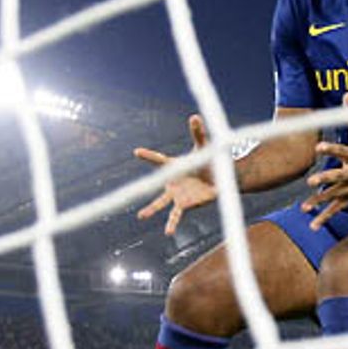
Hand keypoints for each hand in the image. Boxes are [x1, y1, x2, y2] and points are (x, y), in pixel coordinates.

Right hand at [135, 114, 218, 235]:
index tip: (137, 152)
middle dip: (143, 187)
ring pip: (160, 203)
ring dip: (151, 210)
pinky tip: (168, 232)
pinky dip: (172, 223)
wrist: (219, 179)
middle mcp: (171, 181)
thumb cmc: (209, 162)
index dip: (149, 156)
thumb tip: (194, 116)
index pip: (159, 160)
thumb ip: (198, 133)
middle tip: (128, 191)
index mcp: (173, 166)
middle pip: (154, 185)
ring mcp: (176, 194)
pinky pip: (176, 215)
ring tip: (141, 215)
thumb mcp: (203, 147)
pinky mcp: (185, 205)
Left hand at [302, 92, 347, 229]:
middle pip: (339, 176)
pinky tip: (312, 225)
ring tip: (304, 207)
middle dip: (326, 179)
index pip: (342, 151)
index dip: (330, 149)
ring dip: (320, 202)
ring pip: (335, 196)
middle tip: (311, 180)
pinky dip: (325, 218)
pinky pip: (337, 209)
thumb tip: (346, 93)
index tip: (318, 147)